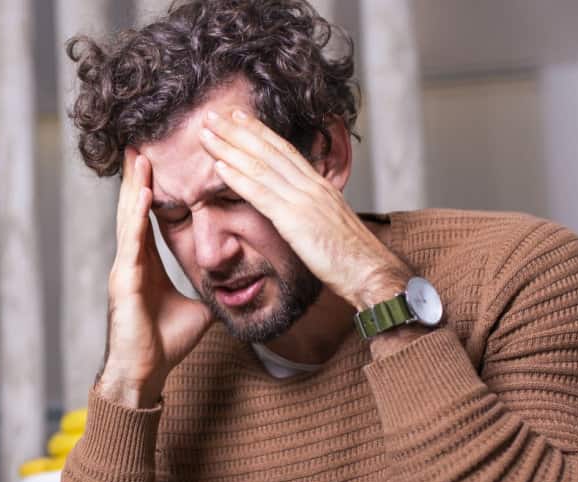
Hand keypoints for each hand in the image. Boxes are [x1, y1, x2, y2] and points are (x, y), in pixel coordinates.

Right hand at [96, 149, 214, 408]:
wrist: (144, 374)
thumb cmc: (163, 345)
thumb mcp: (197, 311)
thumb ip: (211, 293)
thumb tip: (236, 286)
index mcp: (145, 265)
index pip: (148, 218)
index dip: (151, 190)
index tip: (156, 162)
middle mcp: (131, 261)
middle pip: (134, 210)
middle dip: (138, 178)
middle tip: (141, 144)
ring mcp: (124, 269)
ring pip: (129, 219)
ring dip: (135, 187)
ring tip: (139, 157)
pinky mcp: (124, 282)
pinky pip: (132, 242)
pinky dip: (137, 217)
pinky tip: (144, 195)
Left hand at [199, 109, 412, 308]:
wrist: (370, 271)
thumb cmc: (352, 258)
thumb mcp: (330, 226)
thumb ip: (313, 213)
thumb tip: (298, 211)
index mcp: (320, 186)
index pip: (285, 151)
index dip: (259, 132)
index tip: (238, 117)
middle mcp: (312, 186)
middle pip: (269, 150)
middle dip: (238, 130)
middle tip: (213, 114)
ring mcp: (304, 200)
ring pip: (261, 166)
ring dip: (230, 147)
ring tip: (206, 134)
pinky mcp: (296, 220)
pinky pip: (261, 194)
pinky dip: (238, 178)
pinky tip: (219, 167)